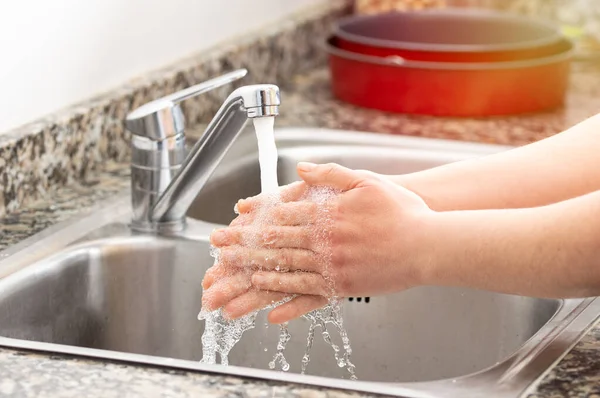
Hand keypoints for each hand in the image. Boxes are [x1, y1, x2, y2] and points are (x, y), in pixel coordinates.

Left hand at [202, 162, 434, 322]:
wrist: (430, 243)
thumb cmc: (400, 211)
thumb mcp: (365, 181)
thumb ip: (330, 174)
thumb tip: (302, 167)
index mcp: (326, 214)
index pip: (279, 217)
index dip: (250, 222)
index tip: (229, 225)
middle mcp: (324, 242)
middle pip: (274, 245)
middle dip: (241, 248)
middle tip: (215, 252)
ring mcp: (332, 267)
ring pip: (285, 272)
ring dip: (254, 277)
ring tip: (231, 282)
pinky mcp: (344, 288)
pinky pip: (310, 297)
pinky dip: (289, 303)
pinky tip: (271, 313)